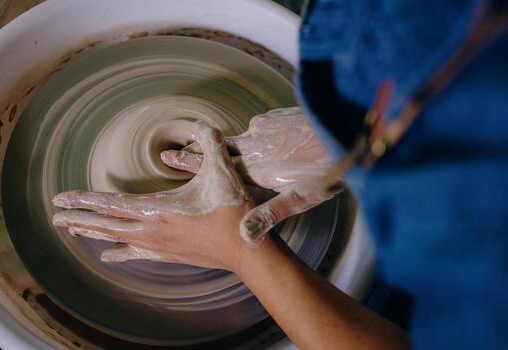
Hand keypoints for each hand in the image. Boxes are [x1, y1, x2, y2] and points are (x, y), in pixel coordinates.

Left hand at [52, 121, 252, 269]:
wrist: (246, 250)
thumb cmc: (232, 211)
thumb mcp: (222, 172)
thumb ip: (210, 143)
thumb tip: (201, 122)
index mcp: (158, 209)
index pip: (110, 204)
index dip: (83, 199)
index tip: (59, 198)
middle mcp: (151, 230)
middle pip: (105, 224)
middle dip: (78, 218)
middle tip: (55, 216)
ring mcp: (158, 245)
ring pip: (116, 239)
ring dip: (93, 233)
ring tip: (72, 230)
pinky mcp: (168, 254)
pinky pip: (135, 253)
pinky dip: (118, 253)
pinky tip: (107, 256)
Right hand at [161, 107, 343, 246]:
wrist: (345, 130)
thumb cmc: (326, 169)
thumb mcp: (300, 197)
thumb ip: (270, 214)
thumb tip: (244, 235)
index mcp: (254, 167)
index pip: (213, 164)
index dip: (190, 162)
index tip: (168, 158)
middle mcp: (254, 145)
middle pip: (216, 148)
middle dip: (195, 150)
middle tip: (173, 151)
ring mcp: (265, 128)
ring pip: (236, 137)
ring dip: (220, 144)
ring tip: (206, 147)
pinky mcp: (277, 118)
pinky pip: (257, 127)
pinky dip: (249, 134)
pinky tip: (251, 137)